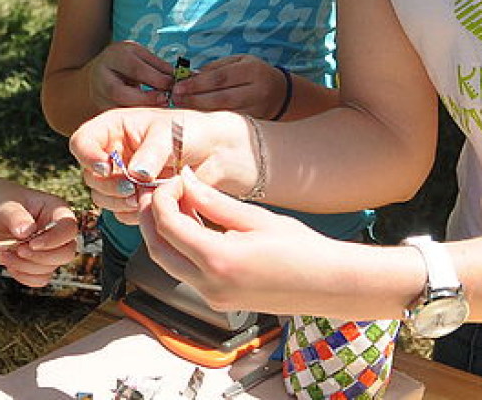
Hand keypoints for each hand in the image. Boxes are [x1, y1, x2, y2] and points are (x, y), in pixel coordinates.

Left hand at [0, 176, 78, 287]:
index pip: (69, 228)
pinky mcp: (37, 263)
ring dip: (27, 267)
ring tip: (5, 254)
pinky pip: (39, 279)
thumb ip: (16, 216)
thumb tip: (27, 232)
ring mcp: (48, 249)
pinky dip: (24, 276)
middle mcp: (56, 231)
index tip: (31, 243)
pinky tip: (8, 262)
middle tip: (17, 250)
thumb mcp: (5, 204)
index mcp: (55, 210)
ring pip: (51, 268)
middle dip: (40, 257)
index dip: (55, 240)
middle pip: (66, 253)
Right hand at [69, 108, 256, 223]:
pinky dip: (134, 213)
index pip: (81, 142)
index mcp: (114, 128)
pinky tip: (154, 203)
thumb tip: (135, 173)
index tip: (107, 168)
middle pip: (89, 176)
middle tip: (134, 186)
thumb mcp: (171, 135)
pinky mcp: (133, 198)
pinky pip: (120, 213)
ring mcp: (121, 177)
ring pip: (101, 197)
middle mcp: (112, 152)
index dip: (87, 156)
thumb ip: (151, 153)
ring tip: (146, 193)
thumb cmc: (192, 132)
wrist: (215, 154)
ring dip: (120, 201)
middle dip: (110, 185)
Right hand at [86, 41, 174, 110]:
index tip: (173, 86)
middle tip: (166, 100)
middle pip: (120, 92)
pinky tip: (148, 116)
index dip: (157, 80)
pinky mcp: (100, 109)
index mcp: (115, 56)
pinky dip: (134, 117)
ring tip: (159, 109)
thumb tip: (184, 77)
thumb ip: (160, 66)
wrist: (99, 71)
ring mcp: (97, 94)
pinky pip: (118, 116)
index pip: (136, 69)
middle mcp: (101, 75)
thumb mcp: (142, 56)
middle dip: (146, 99)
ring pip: (117, 108)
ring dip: (141, 110)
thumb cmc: (126, 61)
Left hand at [141, 168, 344, 317]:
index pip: (168, 226)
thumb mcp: (255, 218)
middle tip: (162, 191)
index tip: (174, 181)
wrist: (329, 284)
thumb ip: (214, 201)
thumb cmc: (302, 251)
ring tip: (180, 204)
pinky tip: (195, 226)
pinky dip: (182, 248)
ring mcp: (214, 297)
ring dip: (166, 234)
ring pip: (169, 264)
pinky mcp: (219, 300)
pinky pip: (187, 273)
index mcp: (219, 260)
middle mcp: (210, 285)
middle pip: (157, 249)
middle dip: (152, 217)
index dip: (163, 198)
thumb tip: (186, 181)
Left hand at [170, 54, 287, 117]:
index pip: (220, 78)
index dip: (197, 83)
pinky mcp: (253, 123)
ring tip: (181, 107)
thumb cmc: (254, 72)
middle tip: (175, 98)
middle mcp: (256, 91)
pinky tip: (195, 116)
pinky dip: (210, 119)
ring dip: (199, 111)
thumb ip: (216, 67)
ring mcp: (256, 109)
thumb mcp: (239, 61)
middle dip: (195, 99)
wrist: (282, 94)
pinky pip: (228, 121)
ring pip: (223, 112)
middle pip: (221, 98)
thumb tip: (191, 77)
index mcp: (252, 71)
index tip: (178, 86)